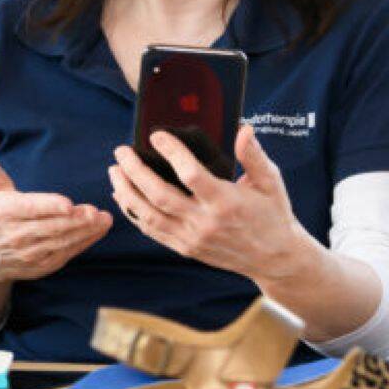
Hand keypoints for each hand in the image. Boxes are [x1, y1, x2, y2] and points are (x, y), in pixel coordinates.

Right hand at [0, 134, 111, 287]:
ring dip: (84, 232)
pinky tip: (98, 231)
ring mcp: (29, 254)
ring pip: (60, 243)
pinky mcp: (41, 266)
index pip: (30, 208)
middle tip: (96, 211)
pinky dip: (83, 244)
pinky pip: (65, 255)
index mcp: (5, 212)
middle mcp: (16, 236)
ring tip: (104, 220)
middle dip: (75, 221)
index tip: (69, 203)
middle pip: (50, 227)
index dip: (50, 207)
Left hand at [107, 125, 318, 283]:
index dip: (171, 152)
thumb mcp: (271, 182)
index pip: (191, 174)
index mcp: (226, 202)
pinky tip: (122, 195)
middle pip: (159, 195)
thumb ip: (254, 156)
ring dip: (126, 191)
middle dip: (135, 171)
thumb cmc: (273, 214)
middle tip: (121, 151)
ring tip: (114, 171)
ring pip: (148, 215)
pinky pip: (151, 230)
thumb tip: (243, 129)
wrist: (275, 258)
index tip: (156, 135)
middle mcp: (205, 222)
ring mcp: (192, 238)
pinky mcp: (185, 248)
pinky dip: (133, 212)